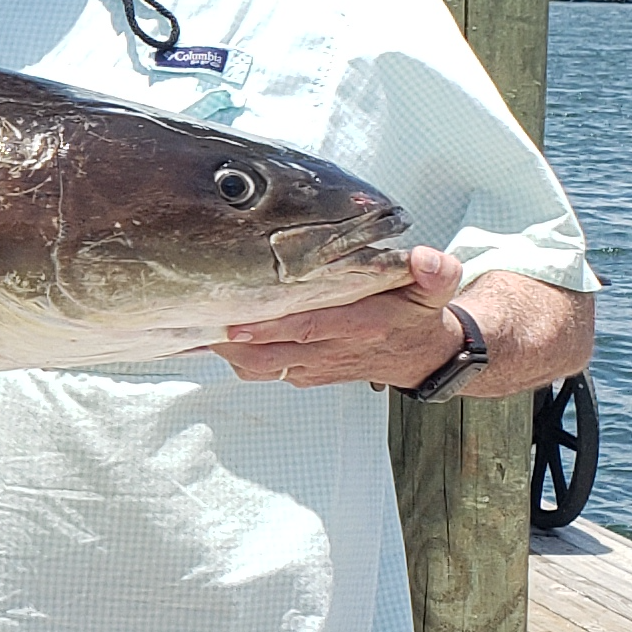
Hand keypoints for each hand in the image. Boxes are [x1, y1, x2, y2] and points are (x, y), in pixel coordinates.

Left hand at [215, 244, 465, 389]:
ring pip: (263, 368)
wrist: (424, 356)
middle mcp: (333, 351)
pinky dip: (238, 359)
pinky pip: (266, 372)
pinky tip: (212, 340)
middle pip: (273, 353)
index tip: (236, 319)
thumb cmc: (418, 314)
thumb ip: (434, 273)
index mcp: (360, 327)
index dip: (272, 327)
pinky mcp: (307, 373)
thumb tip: (426, 258)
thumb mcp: (435, 291)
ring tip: (196, 328)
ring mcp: (317, 366)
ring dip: (229, 352)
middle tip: (198, 320)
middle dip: (234, 341)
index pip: (310, 328)